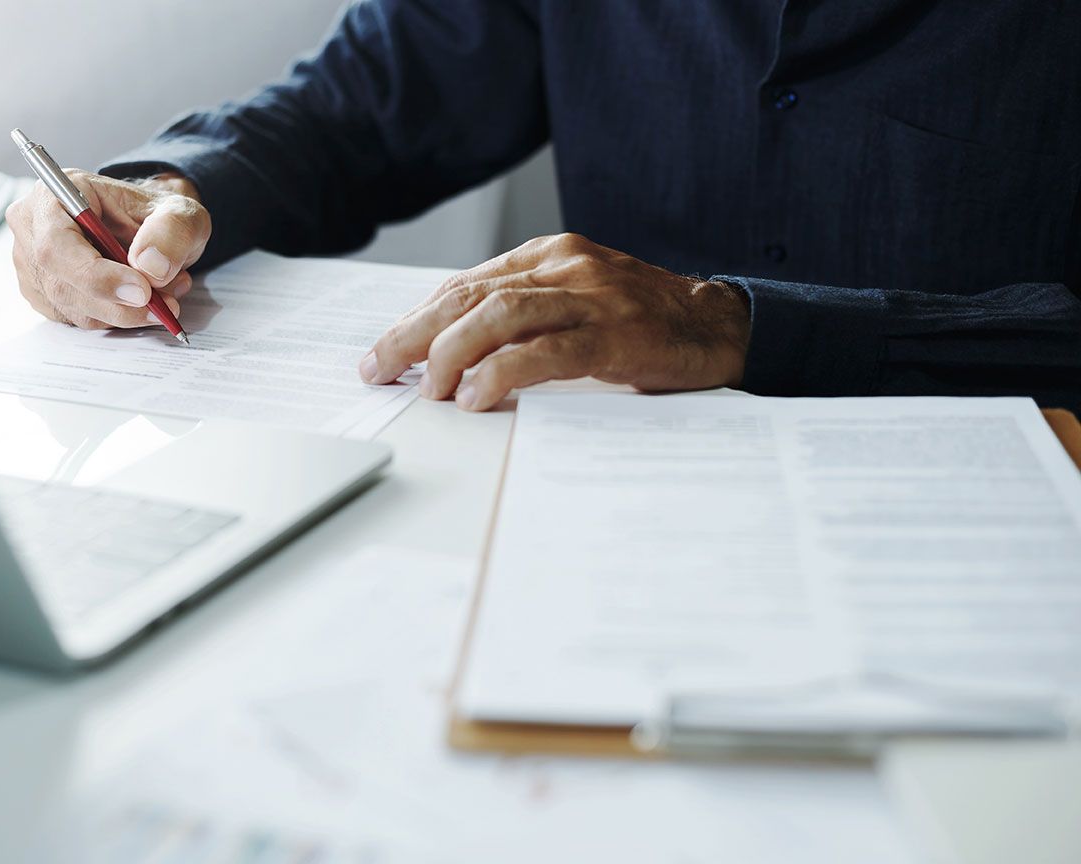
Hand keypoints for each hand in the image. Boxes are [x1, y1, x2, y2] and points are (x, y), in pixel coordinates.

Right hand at [5, 170, 211, 328]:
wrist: (151, 230)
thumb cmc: (156, 216)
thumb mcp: (180, 212)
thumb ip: (172, 232)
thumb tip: (151, 267)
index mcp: (56, 194)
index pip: (56, 244)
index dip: (96, 275)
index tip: (142, 291)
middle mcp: (33, 229)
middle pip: (62, 284)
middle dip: (118, 304)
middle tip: (163, 306)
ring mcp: (34, 266)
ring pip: (75, 308)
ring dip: (125, 312)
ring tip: (163, 293)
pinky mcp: (46, 296)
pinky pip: (81, 320)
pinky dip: (118, 317)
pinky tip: (140, 299)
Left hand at [359, 233, 750, 409]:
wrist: (719, 326)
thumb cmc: (641, 323)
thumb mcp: (575, 303)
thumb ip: (524, 316)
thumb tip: (453, 353)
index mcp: (548, 255)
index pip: (464, 284)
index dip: (416, 318)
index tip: (382, 351)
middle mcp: (563, 266)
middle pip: (468, 295)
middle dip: (412, 334)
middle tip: (378, 368)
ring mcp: (590, 296)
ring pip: (498, 315)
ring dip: (449, 354)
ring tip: (426, 388)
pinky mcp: (613, 333)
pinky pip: (544, 351)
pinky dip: (501, 374)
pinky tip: (475, 396)